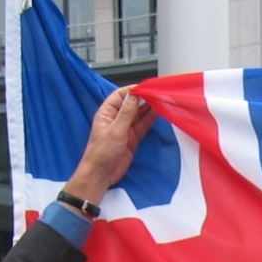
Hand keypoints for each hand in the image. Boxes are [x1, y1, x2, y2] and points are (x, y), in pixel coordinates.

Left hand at [63, 87, 157, 205]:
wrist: (101, 174)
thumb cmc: (102, 152)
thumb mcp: (115, 130)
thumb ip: (126, 113)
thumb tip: (134, 96)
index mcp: (107, 113)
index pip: (120, 96)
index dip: (132, 90)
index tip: (145, 87)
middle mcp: (116, 119)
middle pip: (131, 104)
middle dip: (143, 99)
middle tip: (157, 93)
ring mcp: (124, 129)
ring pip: (138, 115)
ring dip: (148, 109)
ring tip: (160, 101)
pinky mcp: (132, 139)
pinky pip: (142, 127)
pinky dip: (150, 121)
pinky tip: (157, 114)